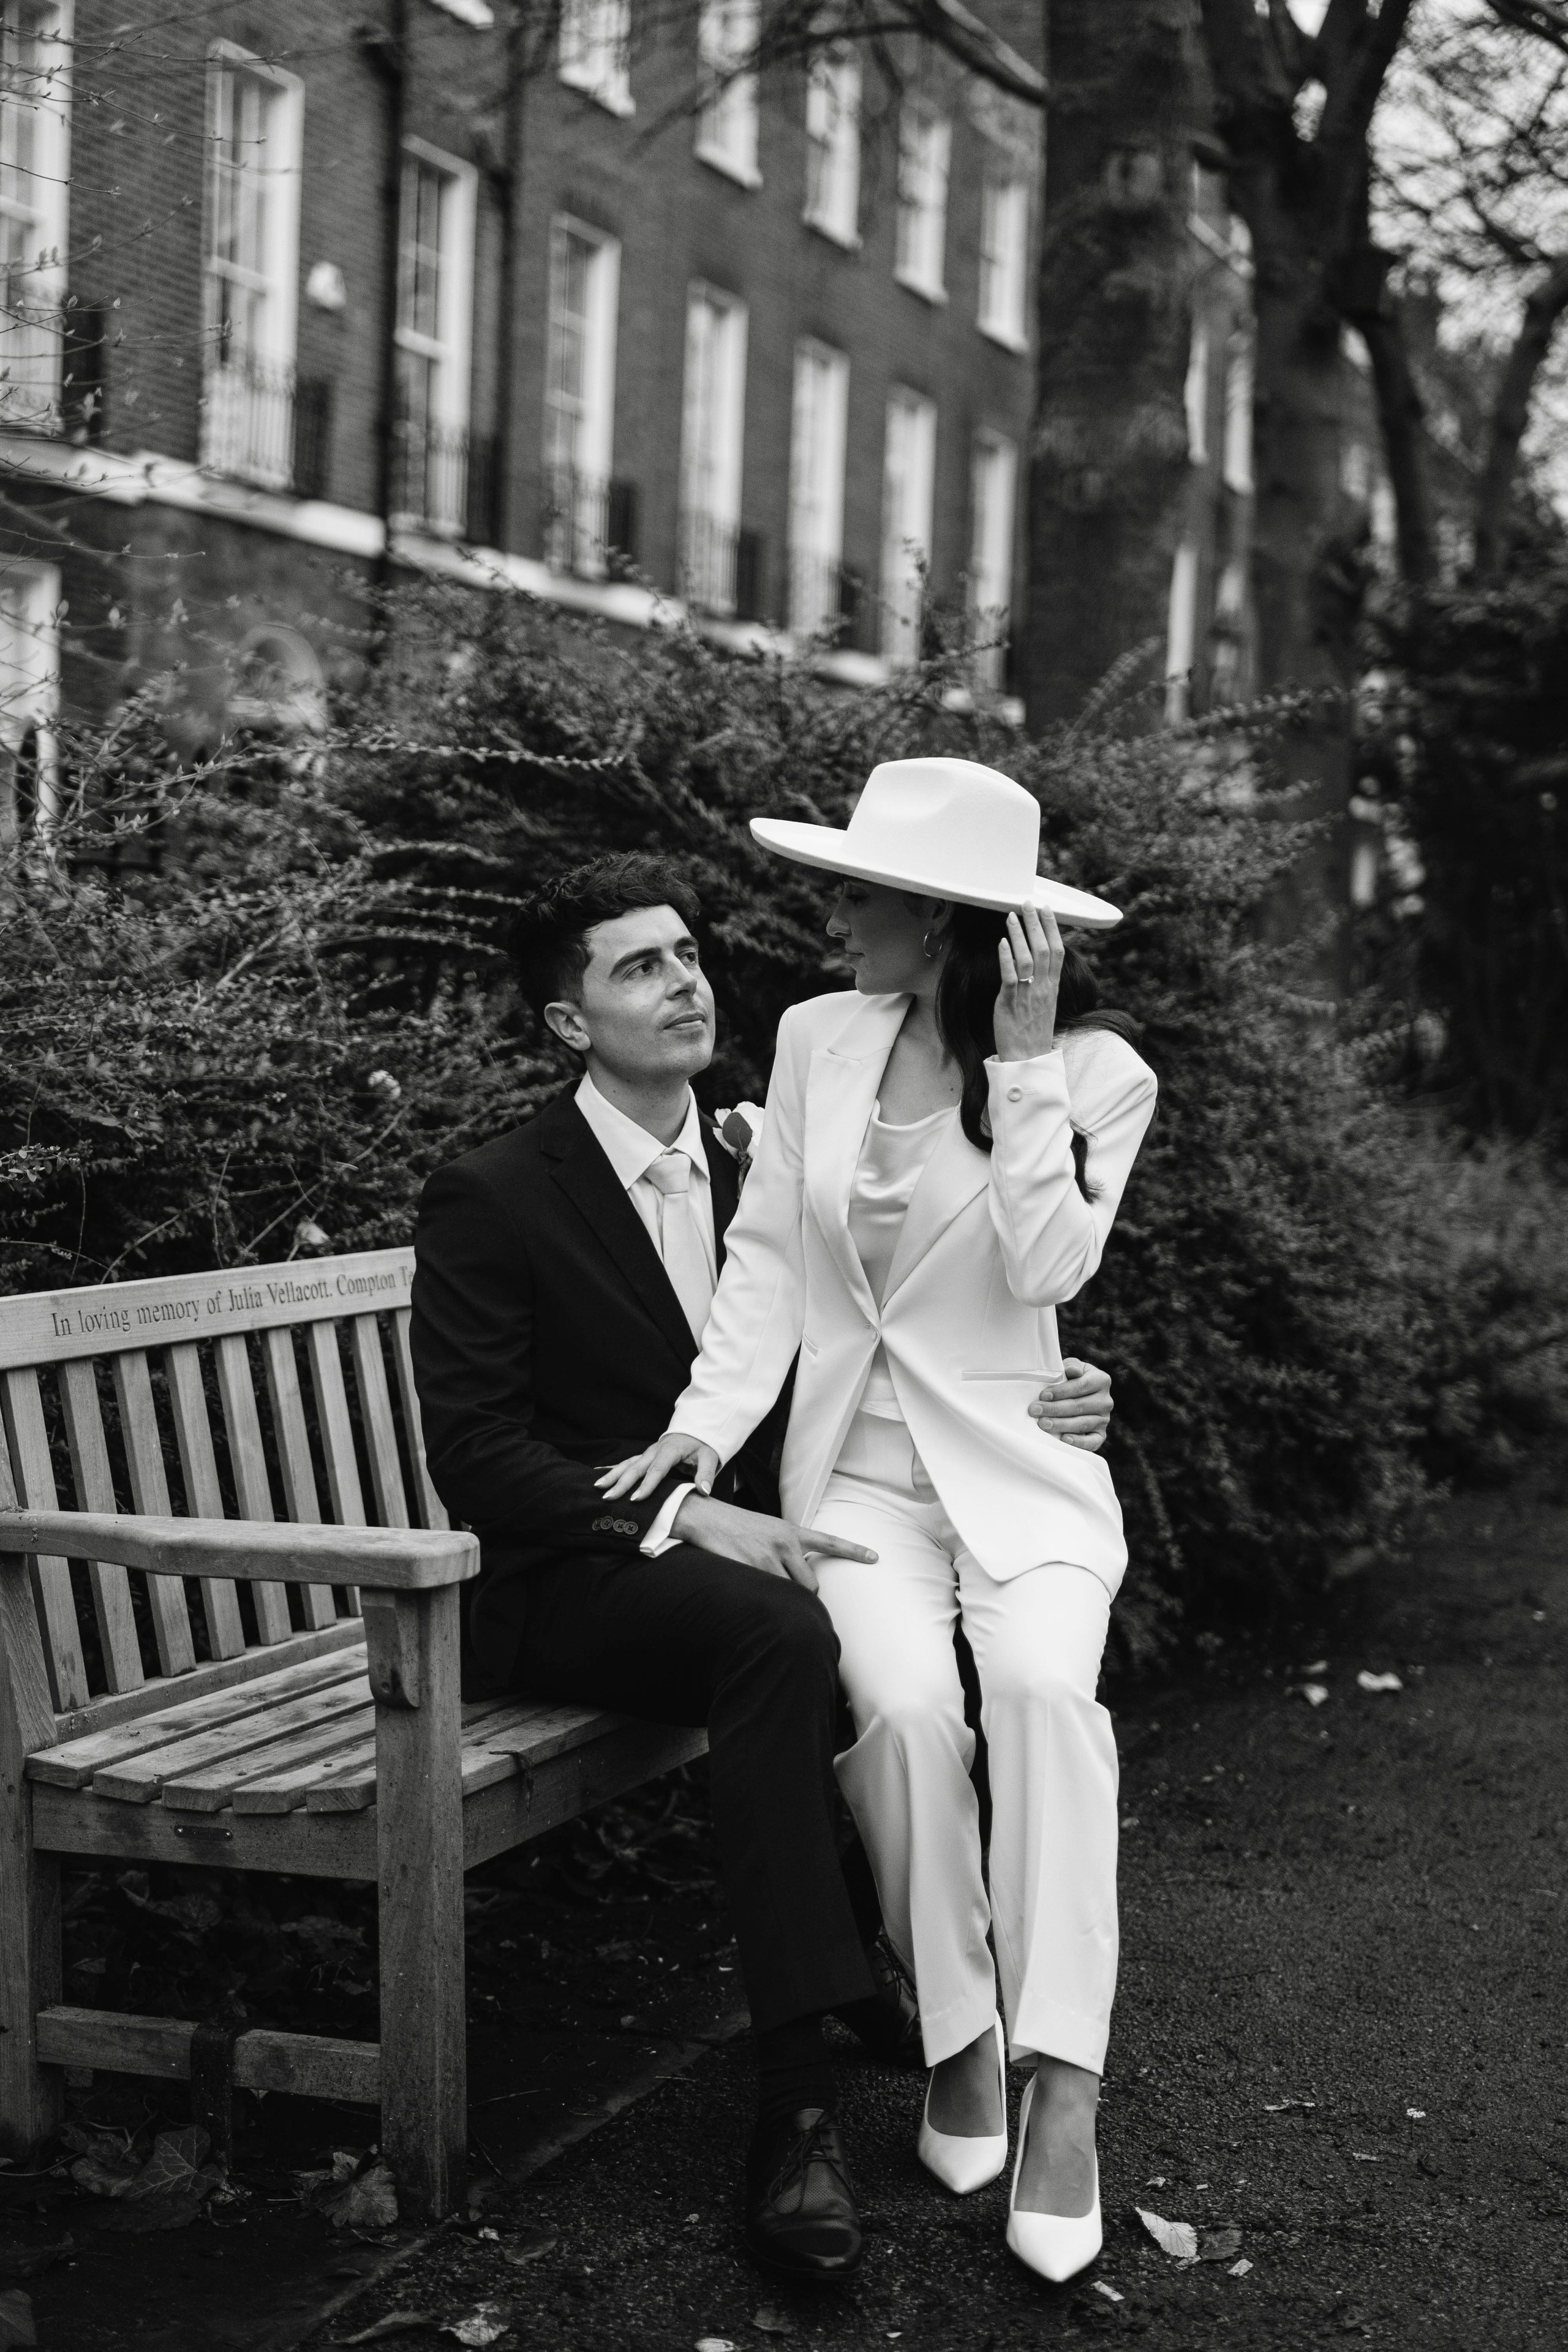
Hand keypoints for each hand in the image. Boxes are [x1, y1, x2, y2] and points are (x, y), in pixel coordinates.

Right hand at [596, 1431, 719, 1502]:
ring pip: (626, 1464)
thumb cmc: (702, 1446)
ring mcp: (647, 1453)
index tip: (636, 1499)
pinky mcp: (644, 1456)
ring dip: (612, 1476)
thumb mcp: (710, 1457)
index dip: (646, 1485)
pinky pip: (626, 1463)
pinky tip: (598, 1475)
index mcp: (670, 1451)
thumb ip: (707, 1474)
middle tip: (608, 1497)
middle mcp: (654, 1451)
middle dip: (621, 1483)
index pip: (657, 1470)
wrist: (696, 1430)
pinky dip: (612, 1469)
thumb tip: (704, 1491)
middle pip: (635, 1468)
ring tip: (597, 1487)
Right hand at [671, 1491, 876, 1592]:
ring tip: (768, 1592)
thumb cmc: (737, 1527)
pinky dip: (764, 1601)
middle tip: (789, 1593)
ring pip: (792, 1594)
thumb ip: (788, 1548)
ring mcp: (768, 1557)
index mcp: (791, 1531)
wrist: (705, 1517)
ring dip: (784, 1600)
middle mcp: (785, 1543)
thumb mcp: (769, 1530)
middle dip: (805, 1595)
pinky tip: (752, 1592)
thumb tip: (801, 1575)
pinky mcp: (751, 1569)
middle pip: (811, 1584)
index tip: (876, 1558)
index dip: (854, 1551)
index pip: (830, 1541)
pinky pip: (768, 1596)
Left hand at [993, 902, 1063, 1063]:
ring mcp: (1027, 995)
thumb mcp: (1044, 1003)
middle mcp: (1043, 988)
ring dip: (1019, 935)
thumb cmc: (1032, 1031)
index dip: (1052, 928)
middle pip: (1043, 949)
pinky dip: (1007, 958)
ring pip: (1027, 959)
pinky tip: (1003, 942)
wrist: (1027, 1058)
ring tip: (1011, 916)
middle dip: (1035, 923)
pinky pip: (1010, 977)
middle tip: (1028, 903)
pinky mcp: (1010, 1003)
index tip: (1047, 909)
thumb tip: (1036, 962)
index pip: (1057, 950)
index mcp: (1053, 986)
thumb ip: (1042, 981)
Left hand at [1028, 1358, 1112, 1451]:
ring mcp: (1104, 1419)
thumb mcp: (1071, 1368)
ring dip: (1061, 1424)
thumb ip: (1071, 1367)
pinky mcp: (1100, 1435)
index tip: (1043, 1395)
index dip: (1061, 1391)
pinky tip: (1064, 1439)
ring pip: (1082, 1423)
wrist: (1078, 1396)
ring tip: (1043, 1424)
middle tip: (1035, 1410)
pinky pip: (1092, 1441)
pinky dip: (1079, 1442)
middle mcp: (1106, 1401)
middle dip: (1054, 1409)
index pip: (1081, 1386)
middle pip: (1079, 1406)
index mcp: (1101, 1380)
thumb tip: (1072, 1371)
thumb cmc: (1070, 1380)